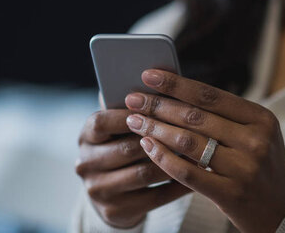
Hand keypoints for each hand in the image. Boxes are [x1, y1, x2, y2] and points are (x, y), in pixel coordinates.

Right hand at [75, 109, 190, 227]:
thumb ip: (134, 105)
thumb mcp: (119, 126)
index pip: (103, 122)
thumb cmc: (122, 144)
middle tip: (190, 130)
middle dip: (161, 138)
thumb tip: (163, 74)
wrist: (110, 191)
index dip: (130, 114)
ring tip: (198, 152)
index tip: (159, 105)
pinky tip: (196, 176)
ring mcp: (99, 189)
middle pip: (127, 148)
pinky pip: (155, 197)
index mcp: (86, 137)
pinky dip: (178, 185)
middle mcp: (86, 163)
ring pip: (144, 173)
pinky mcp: (115, 210)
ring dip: (174, 162)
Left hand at [124, 69, 284, 232]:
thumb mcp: (254, 134)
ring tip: (134, 121)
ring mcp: (245, 168)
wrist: (282, 211)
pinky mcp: (231, 193)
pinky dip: (162, 157)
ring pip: (188, 142)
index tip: (149, 75)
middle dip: (159, 105)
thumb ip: (224, 116)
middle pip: (196, 116)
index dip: (176, 84)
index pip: (210, 95)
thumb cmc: (259, 165)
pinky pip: (186, 171)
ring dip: (156, 129)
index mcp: (261, 118)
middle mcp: (256, 140)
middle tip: (132, 98)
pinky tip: (147, 146)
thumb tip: (175, 93)